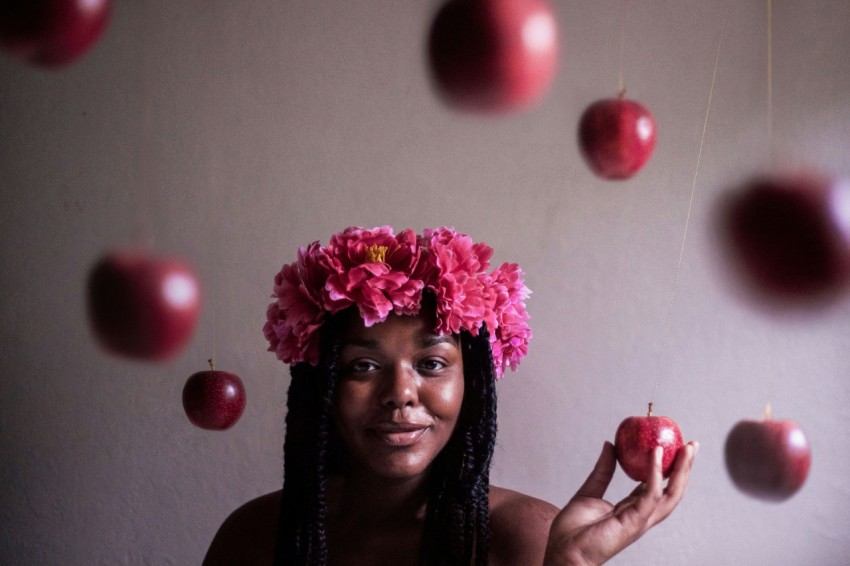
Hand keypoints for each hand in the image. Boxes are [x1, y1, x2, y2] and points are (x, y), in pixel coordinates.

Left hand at [543, 440, 697, 565]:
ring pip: (670, 494)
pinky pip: (649, 495)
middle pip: (672, 491)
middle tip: (692, 445)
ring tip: (687, 449)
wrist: (563, 552)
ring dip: (682, 471)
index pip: (658, 486)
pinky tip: (656, 455)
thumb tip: (609, 444)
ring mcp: (640, 520)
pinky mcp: (633, 522)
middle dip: (685, 468)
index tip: (676, 447)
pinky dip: (655, 474)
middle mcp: (641, 515)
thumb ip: (603, 470)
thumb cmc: (573, 531)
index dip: (669, 468)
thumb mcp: (589, 492)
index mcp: (633, 509)